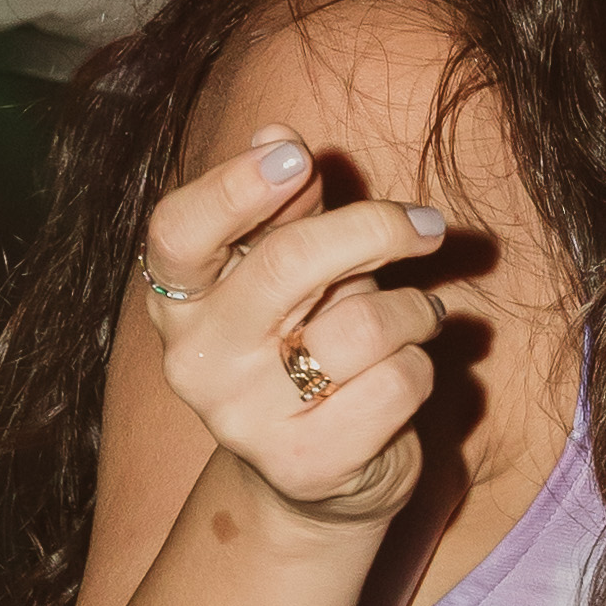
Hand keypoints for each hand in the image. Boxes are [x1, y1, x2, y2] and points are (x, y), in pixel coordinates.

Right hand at [140, 133, 448, 532]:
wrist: (317, 472)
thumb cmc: (305, 340)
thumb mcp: (291, 267)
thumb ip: (286, 205)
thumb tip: (276, 132)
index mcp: (179, 300)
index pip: (179, 232)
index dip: (235, 186)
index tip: (296, 156)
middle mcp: (195, 361)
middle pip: (286, 264)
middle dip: (374, 230)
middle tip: (426, 228)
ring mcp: (243, 420)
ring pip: (361, 326)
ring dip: (414, 311)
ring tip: (418, 317)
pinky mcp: (305, 465)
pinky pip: (396, 383)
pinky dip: (419, 367)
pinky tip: (403, 374)